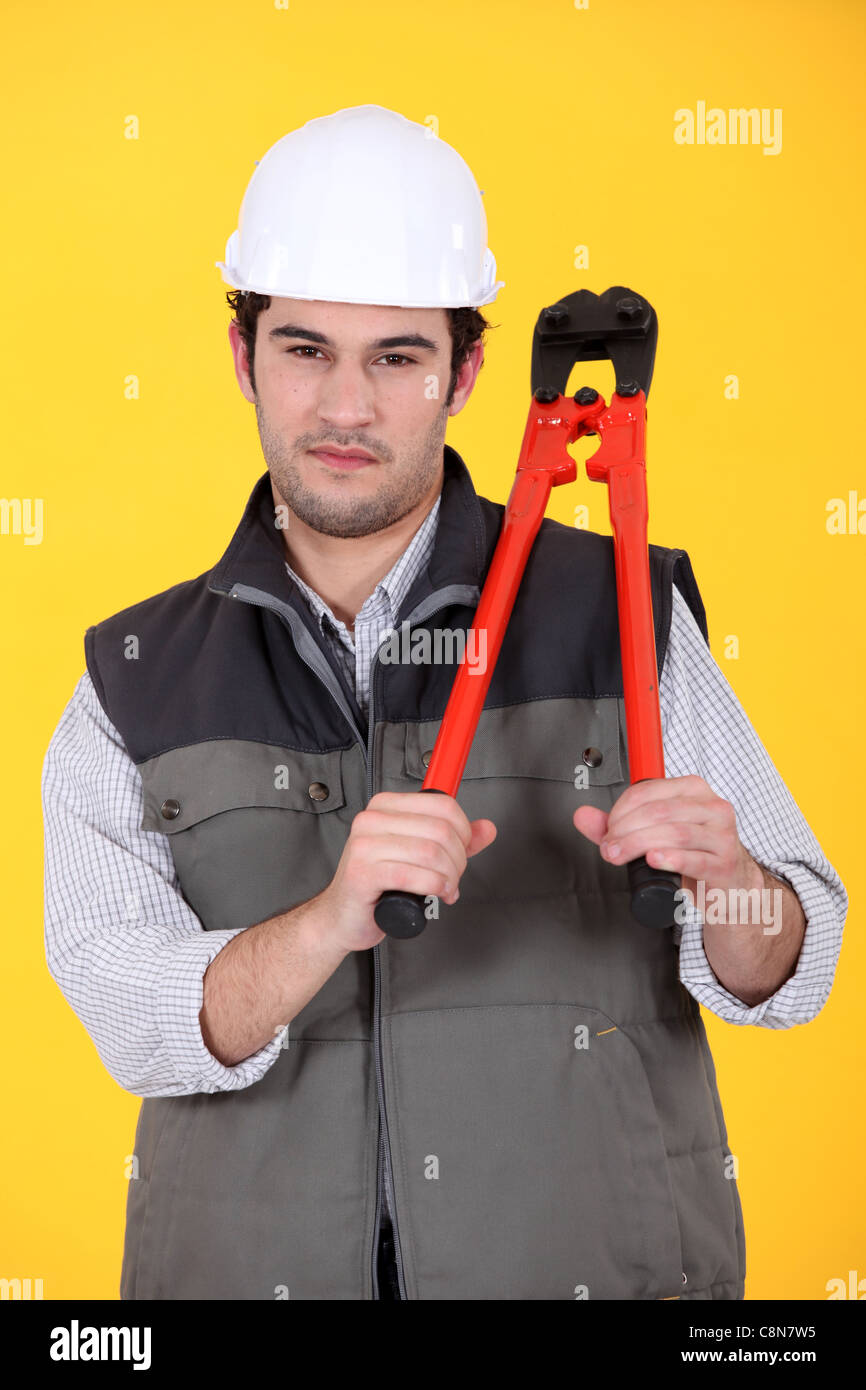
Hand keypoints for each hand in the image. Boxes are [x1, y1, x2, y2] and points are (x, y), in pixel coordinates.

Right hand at [320, 791, 496, 952]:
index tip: (461, 852)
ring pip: (431, 853)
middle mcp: (371, 819)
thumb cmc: (377, 885)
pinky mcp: (362, 873)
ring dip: (449, 877)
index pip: (443, 805)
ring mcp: (364, 845)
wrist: (341, 917)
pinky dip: (435, 887)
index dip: (463, 832)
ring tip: (445, 889)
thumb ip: (453, 840)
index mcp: (385, 806)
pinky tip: (436, 894)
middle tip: (452, 878)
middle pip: (441, 830)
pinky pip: (414, 875)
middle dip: (458, 860)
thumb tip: (486, 828)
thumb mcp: (418, 855)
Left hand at [572, 774, 761, 905]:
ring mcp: (721, 835)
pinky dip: (671, 859)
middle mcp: (711, 807)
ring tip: (621, 856)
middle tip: (609, 848)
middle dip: (625, 831)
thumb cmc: (694, 853)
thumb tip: (583, 816)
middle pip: (659, 812)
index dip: (620, 810)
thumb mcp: (655, 834)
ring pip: (674, 833)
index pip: (649, 791)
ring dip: (638, 845)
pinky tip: (654, 860)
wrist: (730, 885)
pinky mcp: (724, 863)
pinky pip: (695, 858)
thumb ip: (617, 825)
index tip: (608, 829)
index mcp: (693, 790)